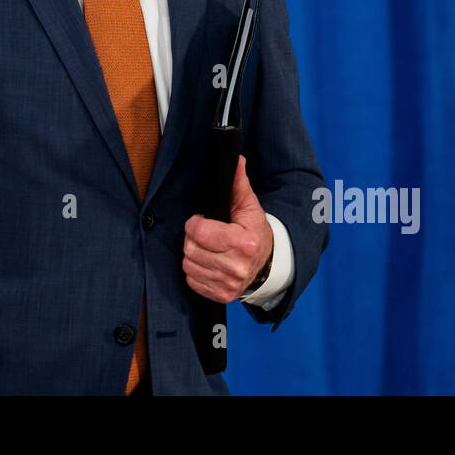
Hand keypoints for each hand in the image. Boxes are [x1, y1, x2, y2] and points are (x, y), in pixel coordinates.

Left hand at [183, 155, 273, 302]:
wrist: (266, 263)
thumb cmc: (253, 231)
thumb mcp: (248, 206)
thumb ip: (238, 183)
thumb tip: (236, 159)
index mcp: (244, 243)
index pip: (199, 232)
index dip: (196, 223)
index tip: (203, 221)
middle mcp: (237, 267)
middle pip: (191, 249)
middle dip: (193, 238)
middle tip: (205, 235)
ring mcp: (229, 284)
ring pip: (188, 265)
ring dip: (193, 254)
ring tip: (207, 248)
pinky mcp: (221, 295)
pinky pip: (191, 280)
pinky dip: (195, 271)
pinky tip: (208, 263)